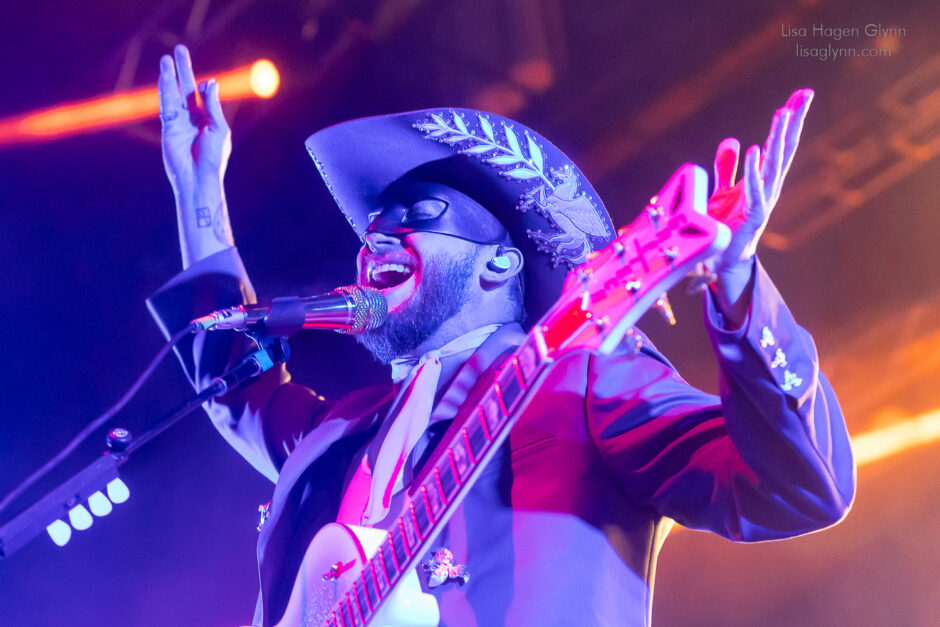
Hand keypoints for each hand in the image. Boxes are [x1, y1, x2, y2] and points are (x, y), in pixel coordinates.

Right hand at [158, 44, 230, 194]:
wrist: (199, 179)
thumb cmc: (214, 158)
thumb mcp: (219, 129)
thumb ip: (212, 106)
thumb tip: (210, 82)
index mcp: (208, 119)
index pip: (202, 95)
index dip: (202, 86)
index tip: (203, 81)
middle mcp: (192, 118)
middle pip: (185, 88)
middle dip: (183, 69)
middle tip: (179, 49)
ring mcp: (179, 122)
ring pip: (173, 93)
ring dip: (170, 76)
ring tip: (166, 58)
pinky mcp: (168, 127)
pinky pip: (165, 104)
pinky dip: (164, 90)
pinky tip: (164, 77)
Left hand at [705, 88, 813, 322]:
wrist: (719, 263)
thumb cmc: (722, 227)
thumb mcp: (721, 192)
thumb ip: (727, 168)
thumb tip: (734, 140)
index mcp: (761, 180)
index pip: (778, 145)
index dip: (788, 121)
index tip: (799, 96)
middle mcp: (767, 189)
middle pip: (783, 149)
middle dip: (793, 121)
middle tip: (804, 93)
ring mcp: (762, 203)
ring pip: (773, 165)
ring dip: (778, 138)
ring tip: (782, 112)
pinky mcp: (752, 219)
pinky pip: (754, 191)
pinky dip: (754, 171)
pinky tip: (755, 148)